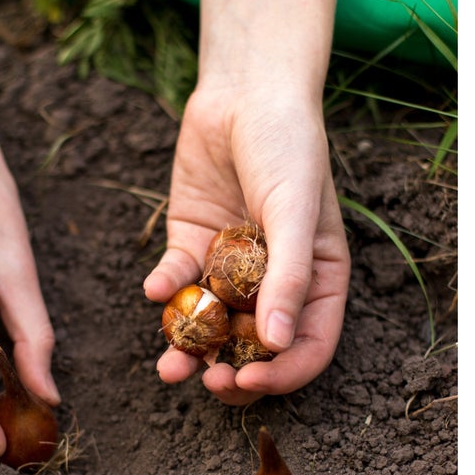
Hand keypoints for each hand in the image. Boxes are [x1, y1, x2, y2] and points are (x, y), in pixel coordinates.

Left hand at [144, 86, 348, 405]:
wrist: (246, 92)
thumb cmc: (289, 147)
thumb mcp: (296, 211)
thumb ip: (290, 277)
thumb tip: (278, 346)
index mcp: (318, 278)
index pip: (308, 345)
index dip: (282, 374)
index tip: (249, 381)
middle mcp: (276, 279)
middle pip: (256, 347)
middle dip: (231, 371)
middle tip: (206, 381)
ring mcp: (232, 265)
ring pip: (211, 325)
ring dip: (190, 349)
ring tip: (169, 365)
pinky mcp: (192, 243)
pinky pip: (178, 283)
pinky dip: (165, 292)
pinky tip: (156, 287)